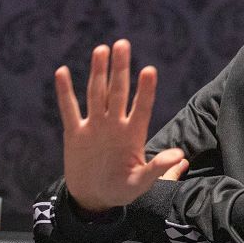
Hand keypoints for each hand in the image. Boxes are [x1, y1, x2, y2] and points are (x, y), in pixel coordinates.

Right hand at [57, 39, 183, 212]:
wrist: (94, 198)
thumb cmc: (121, 190)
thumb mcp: (140, 184)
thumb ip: (158, 169)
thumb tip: (181, 157)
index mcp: (133, 134)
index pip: (142, 107)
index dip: (145, 90)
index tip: (149, 70)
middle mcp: (115, 124)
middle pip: (118, 92)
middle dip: (120, 69)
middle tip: (123, 44)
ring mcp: (94, 126)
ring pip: (96, 94)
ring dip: (97, 72)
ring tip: (101, 50)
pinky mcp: (75, 133)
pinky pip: (69, 110)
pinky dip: (65, 93)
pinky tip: (62, 72)